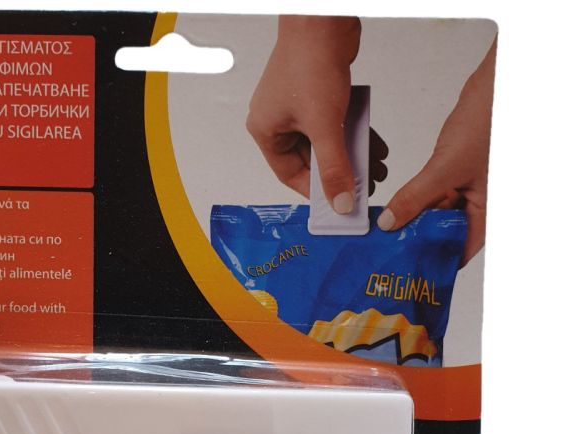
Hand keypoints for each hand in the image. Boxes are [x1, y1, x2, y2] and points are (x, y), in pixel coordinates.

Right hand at [246, 16, 362, 212]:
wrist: (322, 17)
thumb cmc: (310, 62)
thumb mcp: (324, 126)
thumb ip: (334, 168)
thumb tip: (340, 202)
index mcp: (266, 131)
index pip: (290, 174)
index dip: (316, 191)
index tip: (339, 205)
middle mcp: (277, 119)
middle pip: (310, 159)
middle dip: (340, 173)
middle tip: (364, 188)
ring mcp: (297, 105)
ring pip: (325, 142)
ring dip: (351, 155)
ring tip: (376, 168)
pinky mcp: (315, 92)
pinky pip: (334, 123)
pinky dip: (353, 133)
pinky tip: (374, 144)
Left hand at [377, 41, 496, 265]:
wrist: (495, 84)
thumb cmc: (487, 122)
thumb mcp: (445, 168)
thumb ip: (415, 197)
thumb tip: (389, 223)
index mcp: (489, 210)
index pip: (463, 249)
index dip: (438, 263)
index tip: (411, 274)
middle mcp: (480, 203)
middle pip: (447, 233)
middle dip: (420, 242)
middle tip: (390, 256)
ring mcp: (468, 188)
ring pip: (438, 214)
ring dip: (415, 221)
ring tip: (387, 236)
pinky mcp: (456, 173)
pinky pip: (434, 195)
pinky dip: (417, 202)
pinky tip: (395, 209)